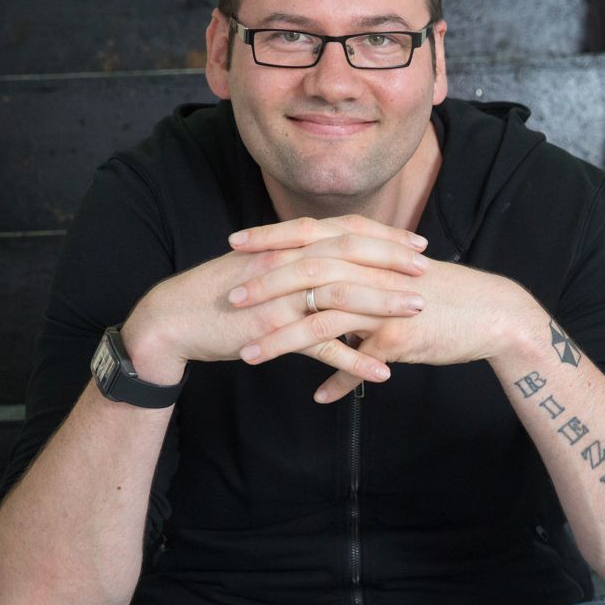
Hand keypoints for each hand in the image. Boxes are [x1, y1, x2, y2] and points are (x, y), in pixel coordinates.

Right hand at [120, 215, 428, 384]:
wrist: (176, 316)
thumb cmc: (223, 292)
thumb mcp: (265, 266)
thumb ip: (298, 260)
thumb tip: (336, 260)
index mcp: (289, 245)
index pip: (346, 232)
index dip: (385, 238)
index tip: (417, 246)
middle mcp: (288, 263)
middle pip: (351, 256)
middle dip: (393, 264)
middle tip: (427, 272)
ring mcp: (280, 296)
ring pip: (341, 295)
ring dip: (382, 304)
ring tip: (417, 314)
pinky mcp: (272, 330)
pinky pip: (319, 345)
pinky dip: (352, 359)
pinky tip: (381, 371)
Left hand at [225, 249, 541, 403]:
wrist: (494, 314)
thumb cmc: (443, 296)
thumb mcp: (397, 276)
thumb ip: (360, 276)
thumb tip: (330, 283)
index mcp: (371, 250)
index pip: (312, 235)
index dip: (272, 238)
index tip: (237, 243)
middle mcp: (374, 270)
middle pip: (308, 272)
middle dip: (265, 286)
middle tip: (231, 298)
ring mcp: (386, 303)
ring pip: (323, 318)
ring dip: (282, 338)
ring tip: (249, 354)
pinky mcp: (400, 336)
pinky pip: (358, 361)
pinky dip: (336, 379)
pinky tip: (317, 397)